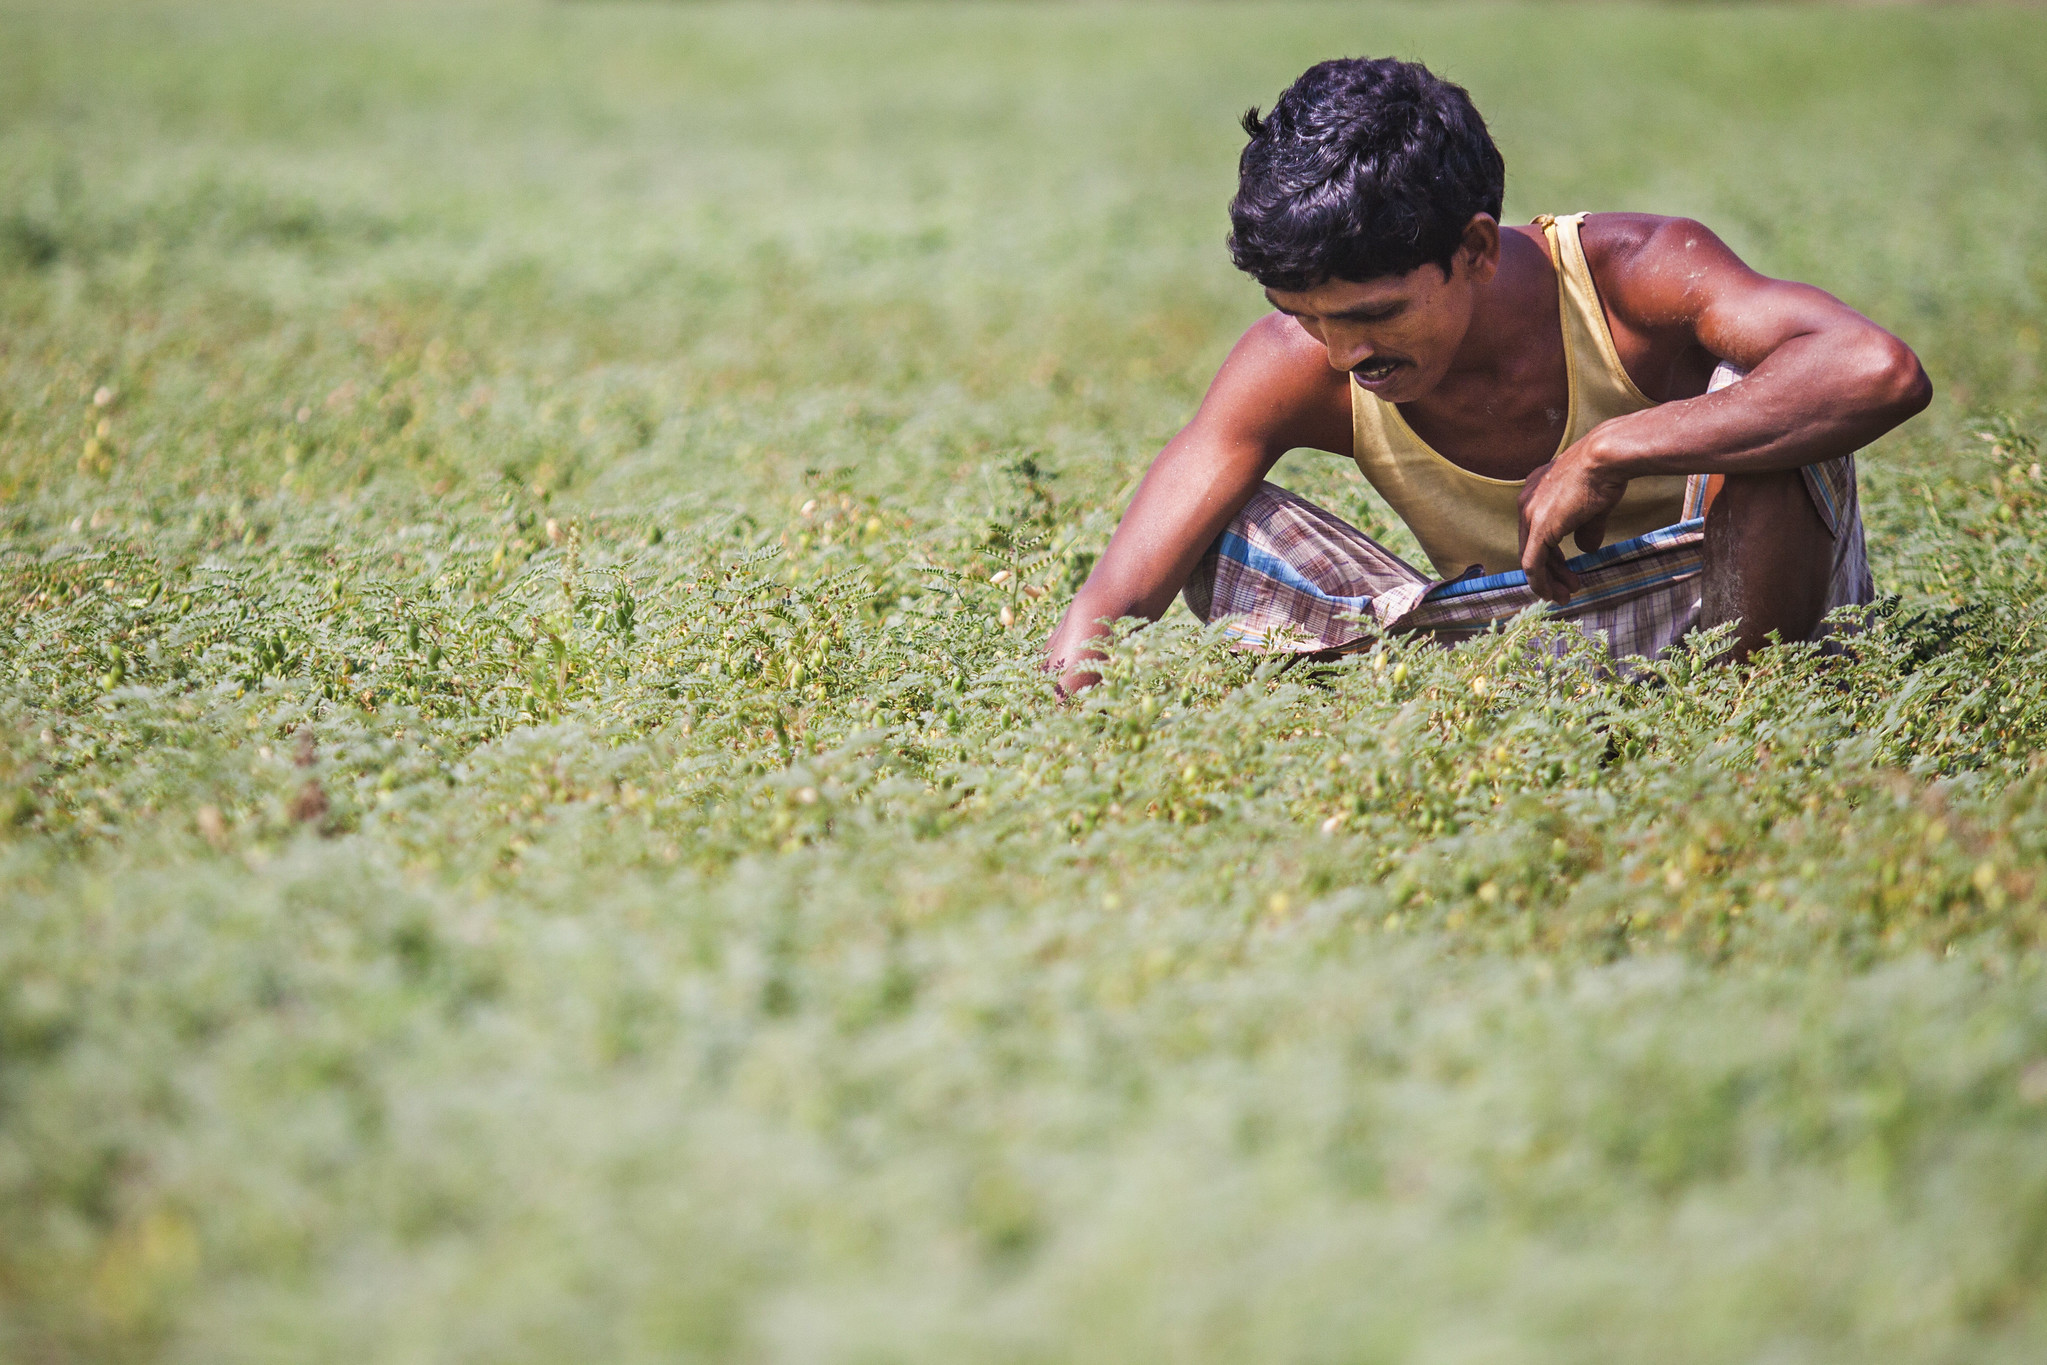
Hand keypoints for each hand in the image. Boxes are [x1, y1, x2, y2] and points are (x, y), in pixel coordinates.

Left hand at [1517, 445, 1629, 604]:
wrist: (1606, 458)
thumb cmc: (1605, 473)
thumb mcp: (1593, 507)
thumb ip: (1586, 529)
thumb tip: (1586, 548)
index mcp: (1536, 492)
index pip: (1536, 532)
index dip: (1551, 556)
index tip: (1564, 572)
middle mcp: (1527, 502)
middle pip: (1532, 547)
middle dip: (1550, 572)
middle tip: (1566, 589)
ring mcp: (1530, 515)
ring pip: (1532, 558)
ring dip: (1549, 580)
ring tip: (1566, 594)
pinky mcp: (1538, 528)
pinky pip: (1533, 563)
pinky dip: (1540, 582)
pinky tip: (1551, 594)